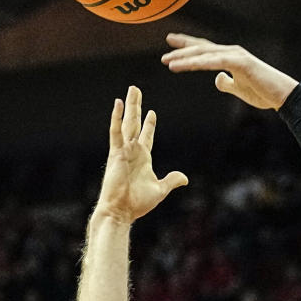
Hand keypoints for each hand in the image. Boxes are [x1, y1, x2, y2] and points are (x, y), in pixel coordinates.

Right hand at [95, 86, 187, 224]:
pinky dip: (117, 117)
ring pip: (127, 123)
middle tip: (136, 90)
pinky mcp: (116, 153)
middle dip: (137, 107)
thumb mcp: (159, 190)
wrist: (121, 210)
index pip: (146, 136)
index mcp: (142, 159)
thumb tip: (184, 178)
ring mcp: (123, 150)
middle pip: (135, 124)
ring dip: (130, 106)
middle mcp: (132, 151)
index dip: (149, 124)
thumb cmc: (137, 203)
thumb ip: (171, 181)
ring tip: (131, 90)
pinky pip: (116, 132)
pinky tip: (118, 104)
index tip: (152, 112)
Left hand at [162, 34, 297, 109]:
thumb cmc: (263, 92)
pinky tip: (185, 66)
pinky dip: (198, 63)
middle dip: (182, 49)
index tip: (171, 44)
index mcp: (230, 57)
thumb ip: (227, 83)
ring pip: (205, 54)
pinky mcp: (240, 63)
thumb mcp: (239, 89)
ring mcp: (236, 55)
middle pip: (202, 48)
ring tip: (168, 62)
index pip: (205, 49)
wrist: (282, 96)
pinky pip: (215, 62)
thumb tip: (217, 79)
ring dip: (185, 58)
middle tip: (164, 53)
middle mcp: (231, 52)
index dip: (188, 46)